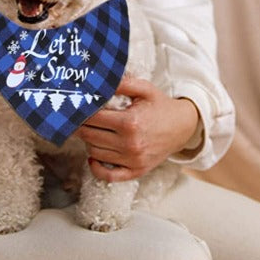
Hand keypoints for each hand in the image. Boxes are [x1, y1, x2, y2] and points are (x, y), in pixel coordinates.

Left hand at [73, 75, 199, 181]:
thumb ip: (121, 83)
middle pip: (89, 136)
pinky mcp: (136, 171)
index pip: (92, 118)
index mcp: (129, 122)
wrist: (183, 127)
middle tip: (78, 118)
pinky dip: (96, 168)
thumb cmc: (160, 106)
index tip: (77, 107)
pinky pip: (108, 176)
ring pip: (95, 153)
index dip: (81, 112)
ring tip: (92, 131)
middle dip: (80, 126)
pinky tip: (93, 157)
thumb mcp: (144, 89)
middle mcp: (130, 144)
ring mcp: (133, 160)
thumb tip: (98, 84)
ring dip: (88, 142)